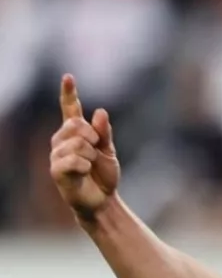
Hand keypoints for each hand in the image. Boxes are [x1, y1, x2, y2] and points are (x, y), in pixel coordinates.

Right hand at [50, 74, 119, 220]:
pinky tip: (84, 172)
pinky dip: (84, 165)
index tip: (68, 77)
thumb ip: (104, 132)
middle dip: (93, 137)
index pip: (70, 109)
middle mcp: (61, 141)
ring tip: (89, 166)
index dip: (68, 93)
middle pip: (76, 124)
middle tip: (96, 152)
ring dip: (90, 156)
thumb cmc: (103, 175)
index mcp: (75, 134)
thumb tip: (100, 112)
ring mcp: (57, 155)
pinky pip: (73, 160)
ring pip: (77, 143)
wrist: (102, 200)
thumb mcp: (109, 151)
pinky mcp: (56, 171)